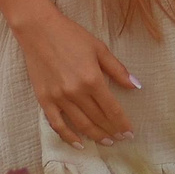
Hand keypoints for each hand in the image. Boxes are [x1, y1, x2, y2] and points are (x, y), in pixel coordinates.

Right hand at [12, 9, 140, 146]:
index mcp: (92, 79)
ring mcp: (59, 98)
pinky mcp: (44, 100)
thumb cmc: (71, 36)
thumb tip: (136, 86)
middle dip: (112, 131)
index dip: (122, 123)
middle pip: (98, 119)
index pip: (112, 109)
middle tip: (121, 138)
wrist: (39, 29)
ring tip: (106, 142)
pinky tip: (79, 143)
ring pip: (80, 125)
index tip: (130, 133)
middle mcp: (76, 92)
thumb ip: (118, 70)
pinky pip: (57, 124)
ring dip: (95, 136)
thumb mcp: (99, 48)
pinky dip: (68, 137)